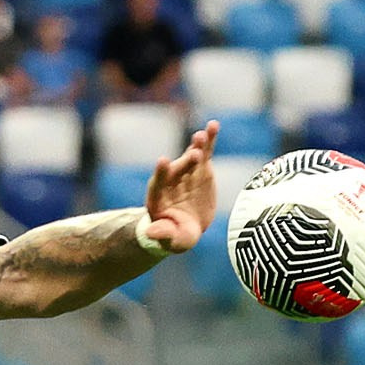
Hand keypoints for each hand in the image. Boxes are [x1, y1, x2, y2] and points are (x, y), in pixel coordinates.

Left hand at [142, 121, 218, 253]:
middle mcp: (171, 181)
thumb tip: (150, 232)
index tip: (163, 161)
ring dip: (196, 145)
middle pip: (178, 168)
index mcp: (158, 198)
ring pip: (191, 156)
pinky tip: (214, 125)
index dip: (160, 173)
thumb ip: (162, 234)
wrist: (186, 228)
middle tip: (195, 154)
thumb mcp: (171, 239)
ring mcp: (186, 173)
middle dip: (186, 161)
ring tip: (202, 135)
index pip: (157, 183)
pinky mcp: (201, 168)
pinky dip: (209, 139)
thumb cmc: (175, 235)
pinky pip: (206, 152)